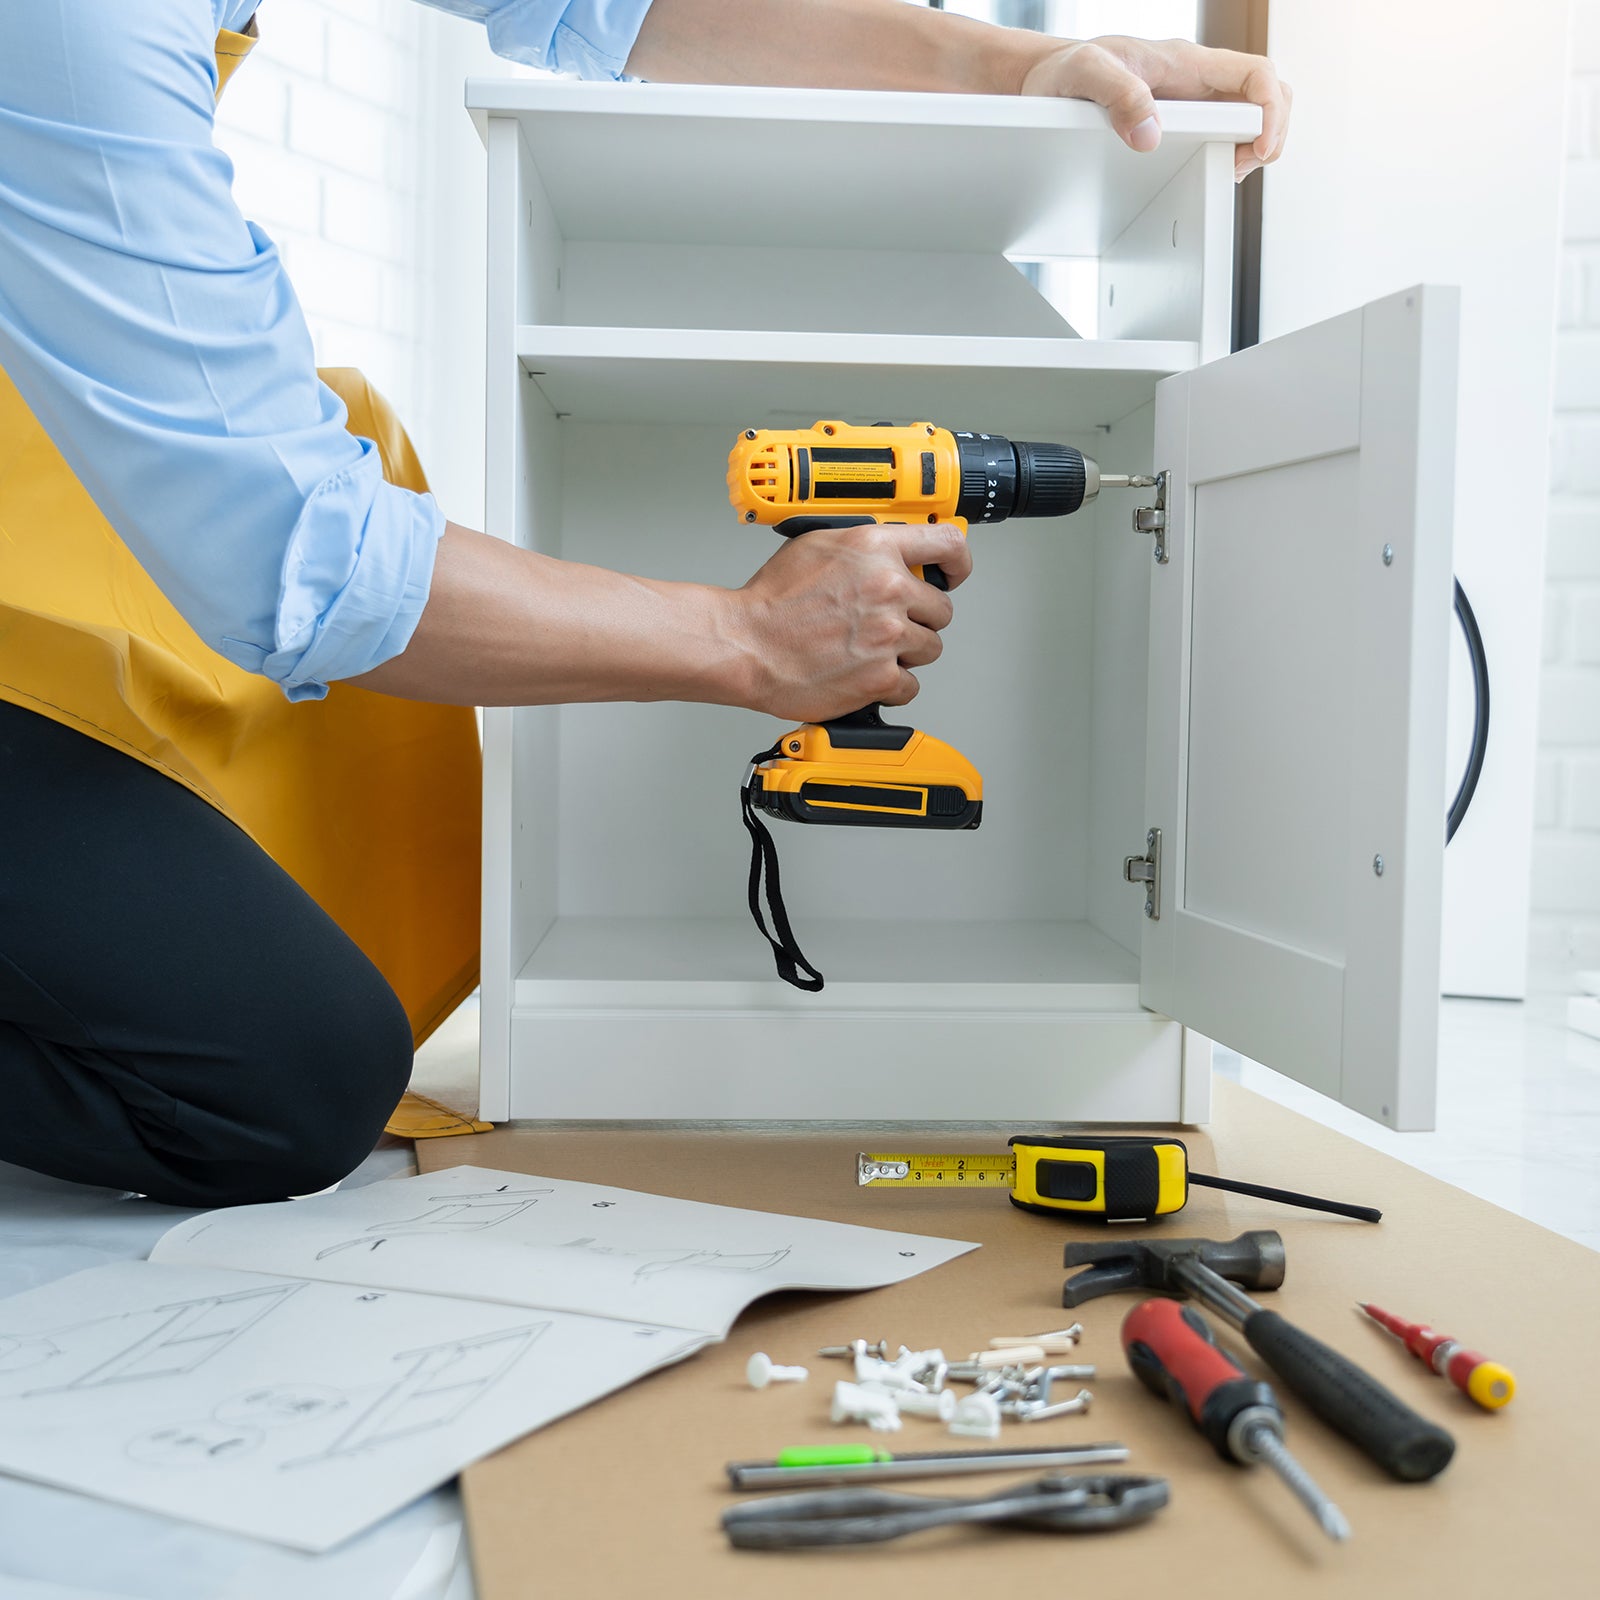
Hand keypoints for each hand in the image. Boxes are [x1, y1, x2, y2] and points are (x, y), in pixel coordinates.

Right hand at [732, 521, 971, 723]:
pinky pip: (910, 685)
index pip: (947, 544)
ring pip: (929, 648)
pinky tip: (862, 673)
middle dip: (917, 618)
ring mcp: (888, 635)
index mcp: (875, 549)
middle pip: (941, 608)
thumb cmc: (772, 602)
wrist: (746, 645)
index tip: (953, 573)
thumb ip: (864, 546)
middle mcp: (888, 588)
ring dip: (904, 653)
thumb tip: (890, 550)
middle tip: (885, 624)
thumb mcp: (818, 546)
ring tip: (866, 650)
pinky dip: (890, 685)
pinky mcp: (880, 676)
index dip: (957, 562)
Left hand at [1019, 36, 1290, 181]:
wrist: (1048, 76)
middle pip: (1263, 98)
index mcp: (1185, 62)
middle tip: (1237, 169)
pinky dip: (1225, 155)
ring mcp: (1192, 102)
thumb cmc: (1066, 68)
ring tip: (1221, 172)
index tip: (1259, 149)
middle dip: (1267, 135)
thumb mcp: (1085, 73)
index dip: (1271, 112)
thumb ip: (1118, 97)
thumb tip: (1150, 136)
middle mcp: (1196, 80)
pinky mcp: (1181, 123)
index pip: (1256, 75)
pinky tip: (1203, 172)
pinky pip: (1220, 135)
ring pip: (1247, 119)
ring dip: (1249, 149)